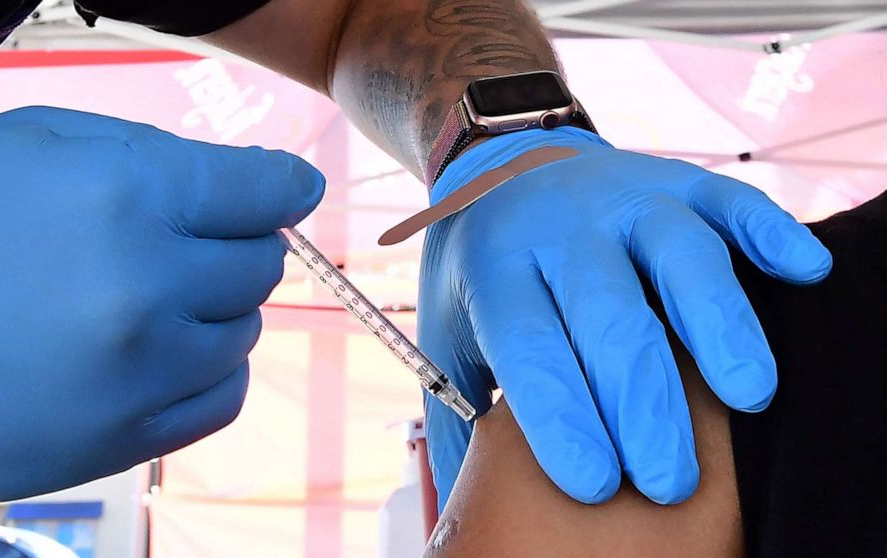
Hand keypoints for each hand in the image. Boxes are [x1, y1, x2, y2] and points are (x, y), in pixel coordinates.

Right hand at [0, 107, 323, 500]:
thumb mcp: (36, 145)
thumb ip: (152, 153)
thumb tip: (263, 184)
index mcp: (126, 197)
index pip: (262, 191)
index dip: (282, 185)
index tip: (291, 187)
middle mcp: (146, 287)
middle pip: (261, 264)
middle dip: (234, 245)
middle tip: (182, 244)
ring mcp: (141, 373)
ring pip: (247, 330)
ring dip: (216, 308)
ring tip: (151, 300)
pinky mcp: (127, 440)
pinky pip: (225, 397)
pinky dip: (211, 368)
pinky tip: (165, 352)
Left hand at [421, 127, 830, 508]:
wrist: (504, 166)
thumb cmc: (483, 274)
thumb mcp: (446, 331)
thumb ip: (459, 412)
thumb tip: (480, 504)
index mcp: (496, 268)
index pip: (529, 344)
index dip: (562, 414)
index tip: (595, 482)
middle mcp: (561, 228)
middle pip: (611, 315)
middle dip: (644, 402)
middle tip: (670, 479)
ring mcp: (623, 198)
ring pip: (681, 256)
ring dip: (720, 324)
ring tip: (749, 395)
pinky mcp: (676, 180)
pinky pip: (730, 201)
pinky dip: (769, 232)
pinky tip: (804, 271)